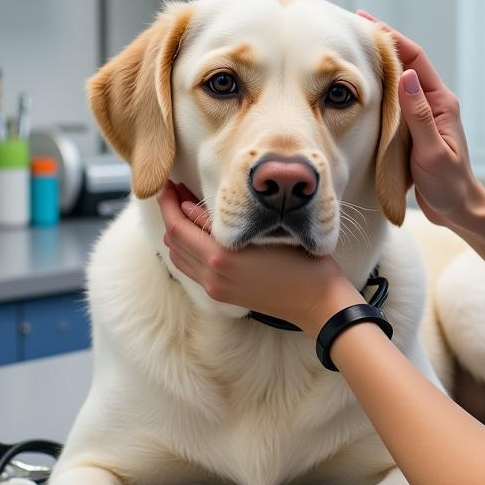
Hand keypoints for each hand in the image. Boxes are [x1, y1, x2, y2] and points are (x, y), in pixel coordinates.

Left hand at [156, 181, 360, 337]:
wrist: (317, 301)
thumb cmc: (301, 261)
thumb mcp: (265, 232)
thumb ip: (222, 221)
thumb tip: (188, 207)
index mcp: (221, 257)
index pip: (178, 226)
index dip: (168, 203)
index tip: (167, 183)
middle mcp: (212, 275)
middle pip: (173, 241)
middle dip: (169, 213)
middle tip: (173, 190)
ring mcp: (215, 288)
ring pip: (178, 257)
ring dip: (175, 231)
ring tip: (182, 208)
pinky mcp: (221, 294)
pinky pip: (190, 269)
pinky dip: (185, 248)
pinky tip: (194, 233)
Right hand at [357, 10, 484, 228]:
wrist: (458, 210)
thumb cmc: (449, 184)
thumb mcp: (432, 151)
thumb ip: (419, 115)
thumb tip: (407, 75)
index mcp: (441, 103)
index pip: (416, 60)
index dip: (392, 39)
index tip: (367, 22)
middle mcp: (432, 104)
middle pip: (405, 65)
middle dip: (381, 46)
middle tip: (351, 30)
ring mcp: (423, 116)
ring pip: (397, 84)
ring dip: (377, 67)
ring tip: (350, 53)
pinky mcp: (413, 130)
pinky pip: (393, 104)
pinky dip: (376, 92)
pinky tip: (358, 90)